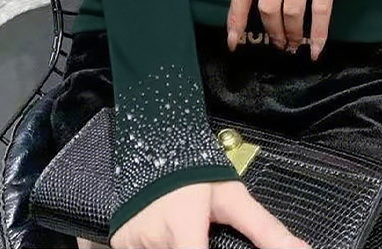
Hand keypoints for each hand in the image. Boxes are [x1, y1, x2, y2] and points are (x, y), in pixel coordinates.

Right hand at [109, 179, 311, 248]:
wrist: (152, 142)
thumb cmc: (197, 171)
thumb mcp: (233, 197)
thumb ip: (265, 230)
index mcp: (183, 228)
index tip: (211, 248)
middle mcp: (152, 240)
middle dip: (195, 248)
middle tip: (200, 235)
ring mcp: (129, 243)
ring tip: (186, 233)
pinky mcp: (116, 244)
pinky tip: (167, 238)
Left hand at [226, 0, 341, 60]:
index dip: (236, 17)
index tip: (234, 41)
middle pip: (269, 3)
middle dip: (271, 29)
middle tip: (276, 43)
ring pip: (293, 9)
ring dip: (291, 33)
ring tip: (292, 45)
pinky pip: (322, 7)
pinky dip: (318, 33)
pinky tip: (315, 49)